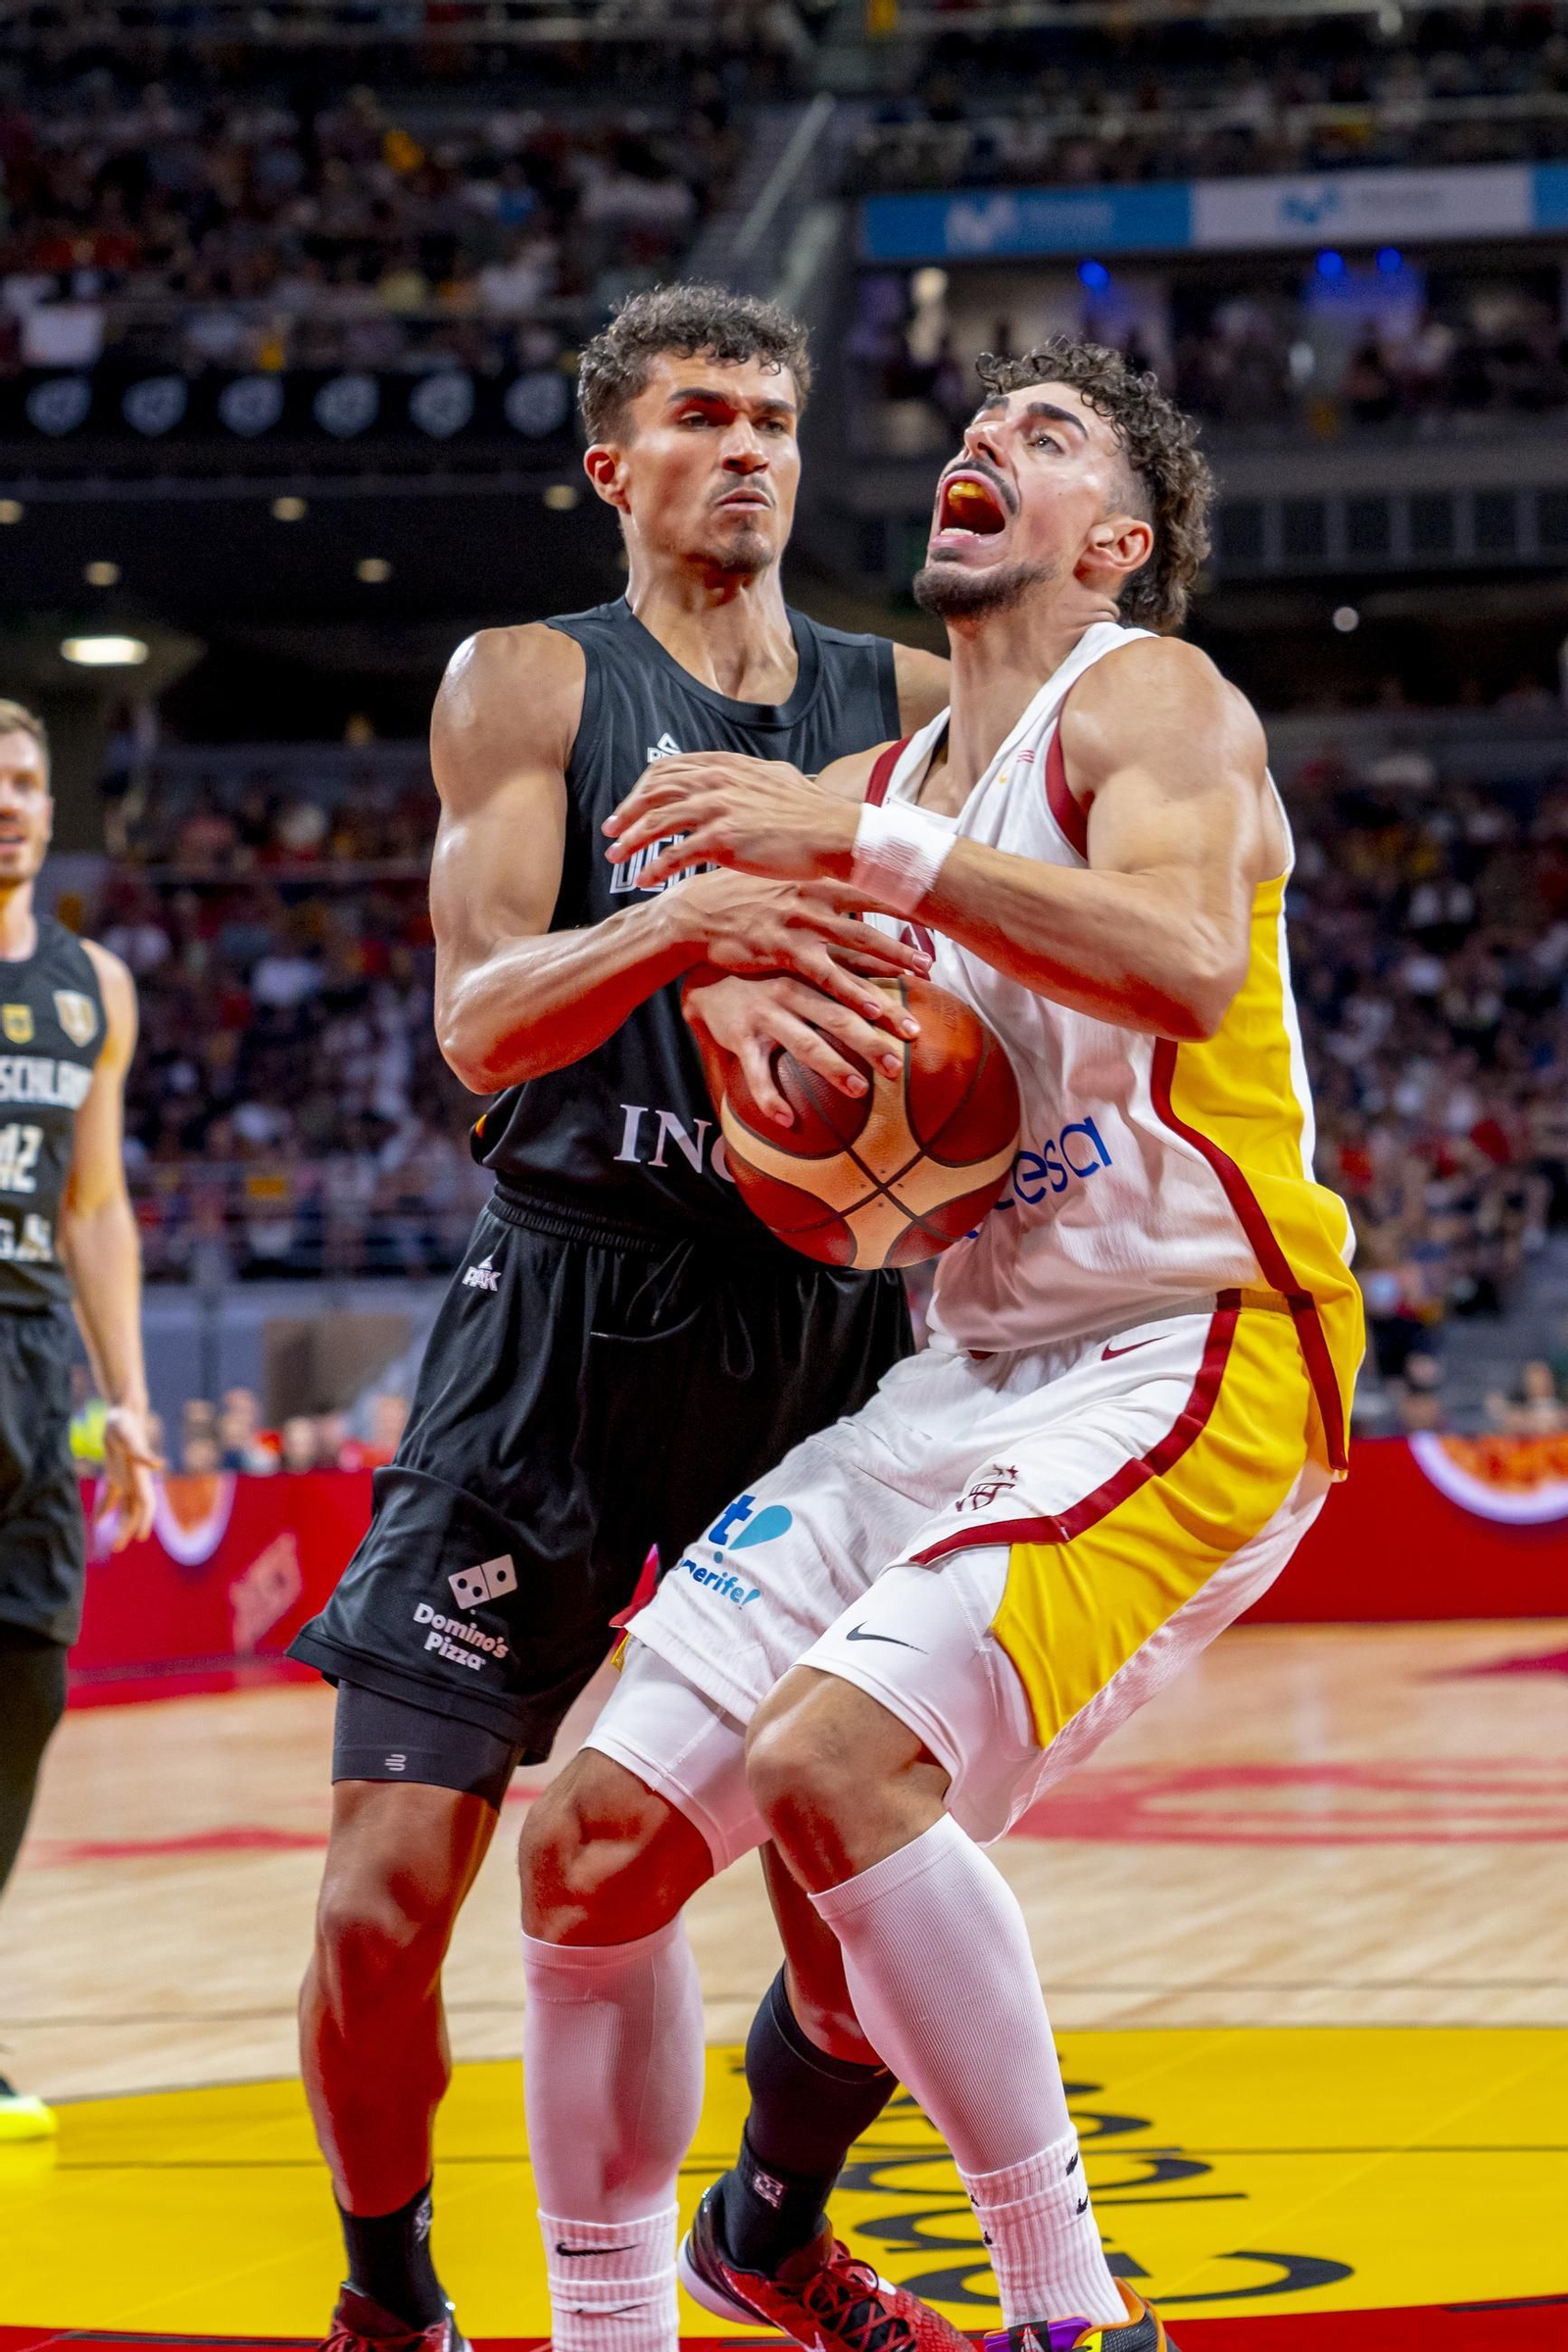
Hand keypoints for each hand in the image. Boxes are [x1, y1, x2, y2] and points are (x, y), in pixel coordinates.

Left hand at [97, 1403, 162, 1549]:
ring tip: (112, 1545)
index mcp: (139, 1475)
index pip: (146, 1504)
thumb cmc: (125, 1423)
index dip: (145, 1520)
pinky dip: (105, 1509)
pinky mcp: (116, 1473)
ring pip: (125, 1507)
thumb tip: (160, 1465)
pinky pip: (111, 1496)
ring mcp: (126, 1477)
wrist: (123, 1413)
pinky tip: (98, 1521)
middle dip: (128, 1529)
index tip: (140, 1537)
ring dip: (120, 1525)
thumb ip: (143, 1453)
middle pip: (134, 1510)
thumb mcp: (129, 1436)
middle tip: (116, 1549)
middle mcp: (136, 1480)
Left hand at [606, 755, 855, 889]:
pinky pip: (676, 854)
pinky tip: (644, 881)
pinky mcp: (724, 839)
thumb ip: (744, 777)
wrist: (834, 832)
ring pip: (657, 822)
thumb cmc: (810, 812)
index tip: (628, 806)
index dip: (641, 788)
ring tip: (615, 858)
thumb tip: (734, 778)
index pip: (667, 769)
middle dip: (625, 813)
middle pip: (653, 792)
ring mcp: (719, 809)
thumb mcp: (772, 778)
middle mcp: (717, 781)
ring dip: (630, 841)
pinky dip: (655, 868)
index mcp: (725, 765)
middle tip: (609, 833)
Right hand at [665, 869, 928, 1019]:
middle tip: (934, 966)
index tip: (934, 918)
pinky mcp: (781, 950)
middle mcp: (815, 898)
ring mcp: (800, 924)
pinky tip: (873, 1009)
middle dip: (905, 948)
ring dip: (891, 974)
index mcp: (816, 880)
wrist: (692, 911)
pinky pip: (825, 975)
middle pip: (872, 924)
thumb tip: (836, 875)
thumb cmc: (734, 896)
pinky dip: (851, 992)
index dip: (903, 905)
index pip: (870, 890)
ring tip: (917, 999)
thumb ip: (810, 880)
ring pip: (857, 951)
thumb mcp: (776, 878)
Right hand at [685, 972, 918, 1127]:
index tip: (915, 1031)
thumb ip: (846, 966)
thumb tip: (897, 967)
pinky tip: (787, 1120)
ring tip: (859, 1089)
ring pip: (804, 1044)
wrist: (704, 974)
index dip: (887, 1011)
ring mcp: (765, 1016)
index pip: (858, 991)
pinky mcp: (740, 1038)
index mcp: (811, 975)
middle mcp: (792, 992)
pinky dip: (770, 1098)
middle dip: (869, 1043)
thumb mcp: (804, 961)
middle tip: (895, 1068)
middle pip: (838, 1018)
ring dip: (833, 1067)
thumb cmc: (767, 970)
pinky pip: (756, 1073)